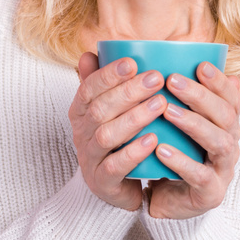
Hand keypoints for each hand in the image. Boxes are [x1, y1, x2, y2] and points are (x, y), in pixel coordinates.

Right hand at [69, 51, 168, 211]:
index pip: (88, 88)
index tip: (132, 62)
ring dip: (134, 118)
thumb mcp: (106, 110)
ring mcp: (90, 158)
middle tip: (157, 79)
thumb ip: (101, 83)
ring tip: (160, 105)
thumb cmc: (114, 140)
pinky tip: (153, 139)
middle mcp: (81, 133)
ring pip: (107, 135)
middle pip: (99, 109)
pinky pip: (115, 166)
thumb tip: (91, 52)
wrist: (114, 186)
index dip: (107, 75)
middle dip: (128, 92)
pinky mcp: (102, 182)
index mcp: (80, 112)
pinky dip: (133, 152)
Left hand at [144, 62, 239, 219]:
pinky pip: (200, 176)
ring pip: (219, 143)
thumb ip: (172, 94)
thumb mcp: (174, 123)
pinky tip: (162, 150)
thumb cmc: (175, 153)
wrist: (170, 200)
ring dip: (194, 124)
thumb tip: (158, 58)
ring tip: (168, 111)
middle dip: (201, 96)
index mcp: (225, 125)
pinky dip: (182, 162)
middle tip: (173, 81)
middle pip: (226, 116)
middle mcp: (230, 144)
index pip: (230, 97)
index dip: (218, 81)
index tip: (199, 64)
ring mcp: (223, 169)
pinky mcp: (211, 193)